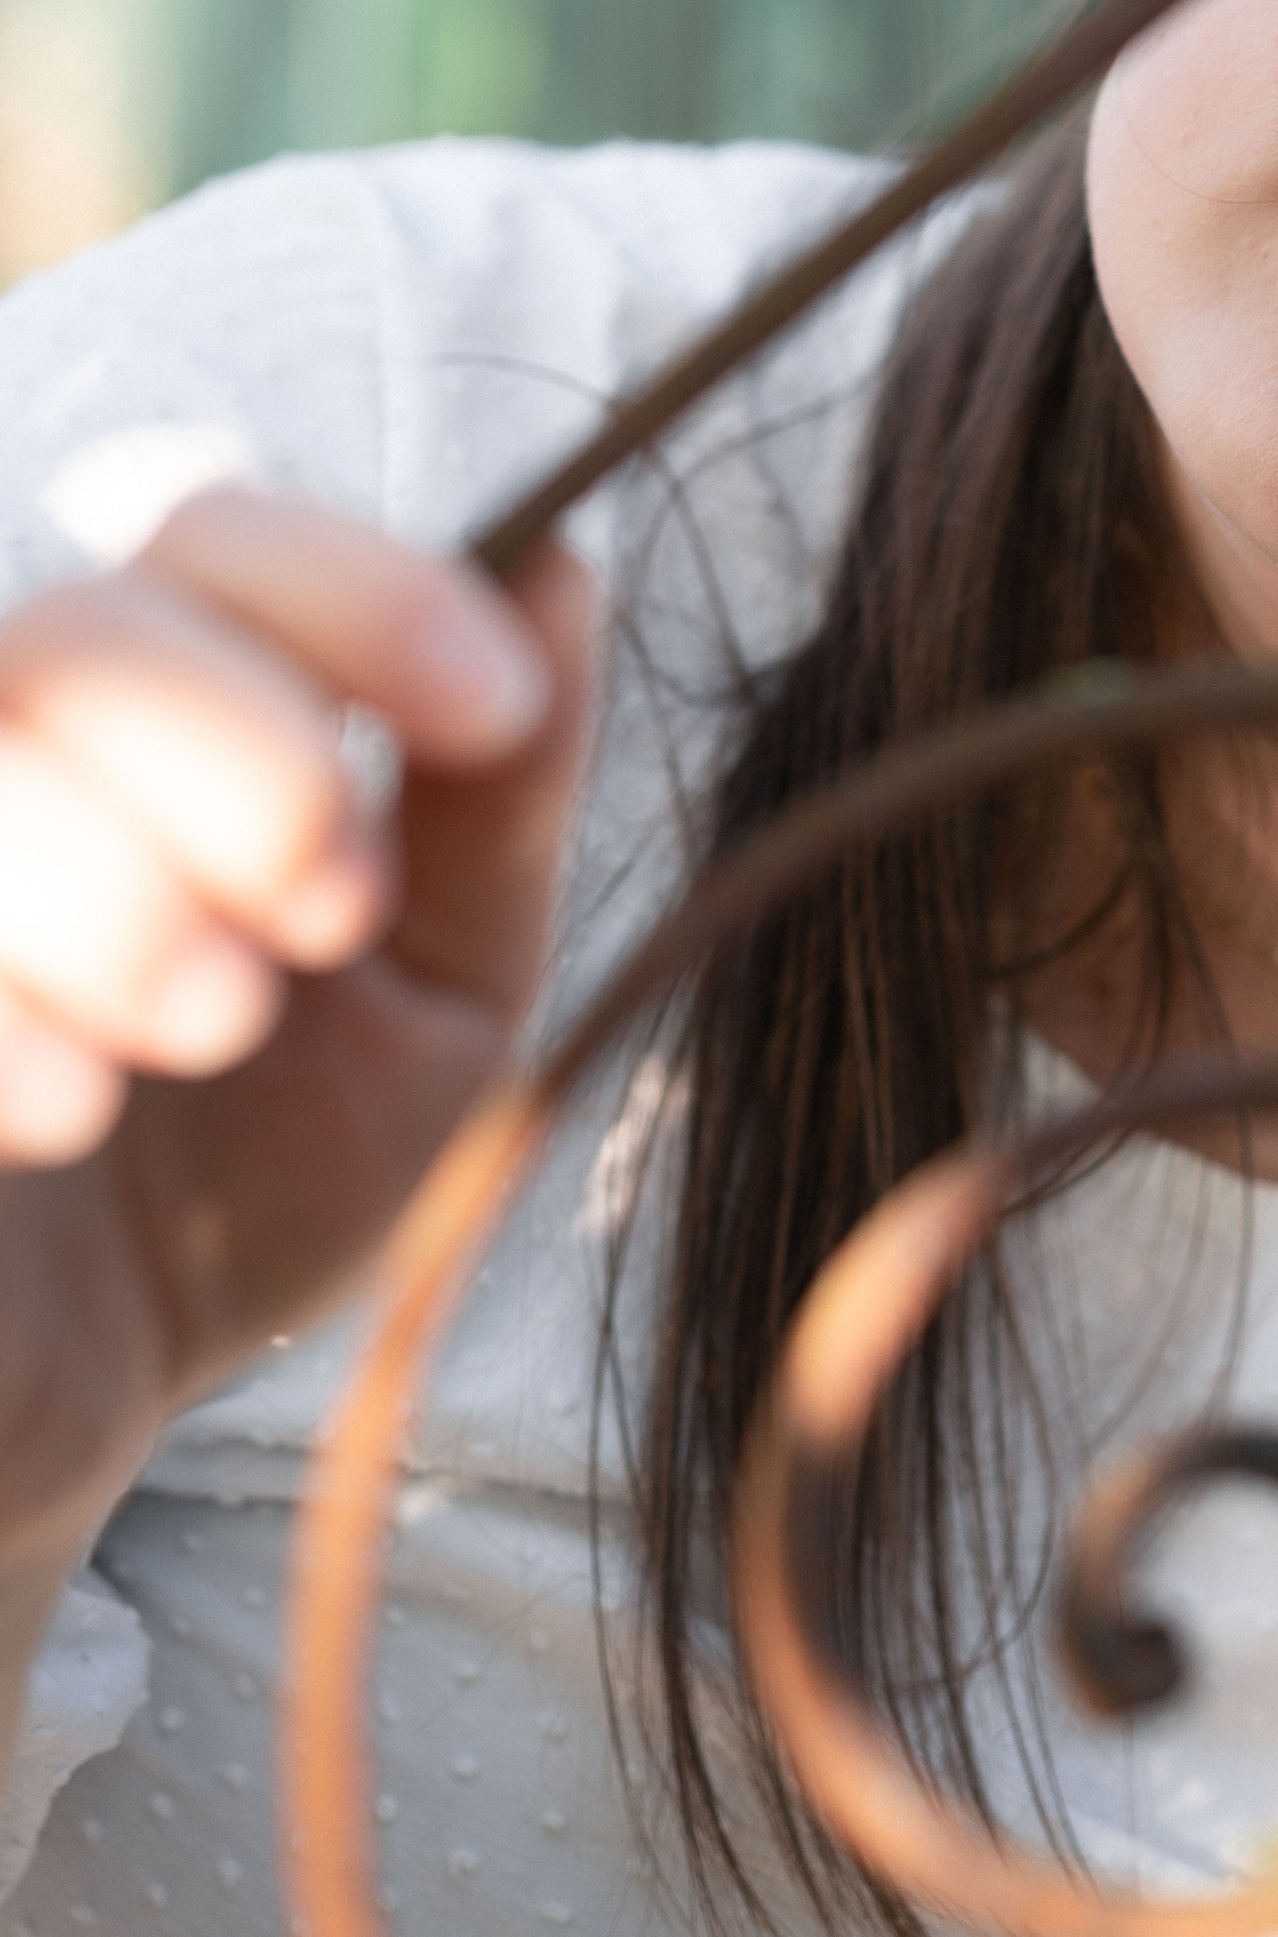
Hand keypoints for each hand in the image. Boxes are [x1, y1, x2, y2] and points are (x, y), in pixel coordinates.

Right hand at [0, 487, 590, 1575]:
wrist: (77, 1407)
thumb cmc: (249, 1175)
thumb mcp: (434, 985)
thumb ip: (495, 792)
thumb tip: (562, 558)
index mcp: (148, 709)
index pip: (216, 529)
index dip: (365, 591)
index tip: (490, 705)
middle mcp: (2, 748)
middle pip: (87, 622)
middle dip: (251, 749)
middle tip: (335, 909)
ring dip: (125, 884)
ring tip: (215, 1023)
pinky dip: (7, 1011)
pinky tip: (73, 1110)